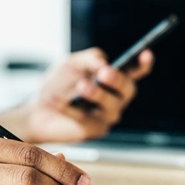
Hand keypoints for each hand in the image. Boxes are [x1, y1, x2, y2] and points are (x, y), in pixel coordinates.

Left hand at [21, 47, 153, 142]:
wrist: (39, 109)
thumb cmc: (59, 85)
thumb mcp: (72, 63)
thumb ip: (90, 58)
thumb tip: (104, 63)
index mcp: (114, 78)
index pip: (135, 71)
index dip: (143, 63)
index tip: (145, 54)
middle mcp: (116, 98)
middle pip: (128, 89)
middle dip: (118, 80)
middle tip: (104, 73)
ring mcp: (107, 115)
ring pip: (112, 106)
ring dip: (98, 94)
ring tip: (82, 86)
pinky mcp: (94, 130)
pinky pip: (88, 119)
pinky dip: (72, 109)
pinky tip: (58, 101)